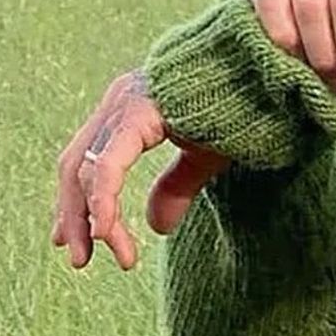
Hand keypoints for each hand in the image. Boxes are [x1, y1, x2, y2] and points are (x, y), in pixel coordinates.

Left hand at [53, 68, 230, 269]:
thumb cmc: (240, 108)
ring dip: (90, 217)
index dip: (75, 203)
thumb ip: (175, 187)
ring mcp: (126, 102)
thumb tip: (156, 227)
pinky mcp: (138, 110)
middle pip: (74, 164)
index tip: (72, 242)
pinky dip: (103, 200)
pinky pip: (108, 163)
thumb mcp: (203, 157)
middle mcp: (120, 100)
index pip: (86, 160)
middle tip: (79, 259)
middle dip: (74, 215)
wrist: (264, 75)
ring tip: (103, 255)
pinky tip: (107, 231)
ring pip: (84, 168)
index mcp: (130, 108)